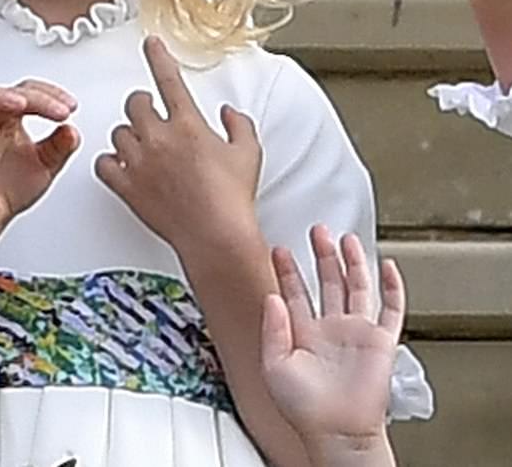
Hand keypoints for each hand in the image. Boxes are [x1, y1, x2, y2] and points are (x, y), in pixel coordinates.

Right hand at [0, 79, 78, 247]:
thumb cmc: (7, 191)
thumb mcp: (45, 168)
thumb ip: (60, 148)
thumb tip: (72, 130)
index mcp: (10, 119)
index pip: (28, 91)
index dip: (51, 94)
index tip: (71, 107)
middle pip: (5, 90)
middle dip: (34, 96)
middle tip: (57, 110)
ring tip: (22, 104)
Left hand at [95, 36, 261, 264]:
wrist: (216, 236)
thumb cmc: (233, 198)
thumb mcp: (248, 153)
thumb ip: (239, 124)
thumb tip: (227, 112)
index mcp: (189, 124)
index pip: (168, 79)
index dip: (158, 56)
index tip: (150, 43)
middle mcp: (160, 138)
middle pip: (135, 103)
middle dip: (142, 105)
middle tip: (150, 114)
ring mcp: (140, 162)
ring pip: (118, 132)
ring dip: (128, 135)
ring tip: (143, 146)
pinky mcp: (127, 187)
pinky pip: (104, 165)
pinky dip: (111, 163)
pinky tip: (122, 166)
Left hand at [261, 226, 403, 455]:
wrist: (337, 432)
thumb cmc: (306, 410)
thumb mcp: (274, 367)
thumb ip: (273, 329)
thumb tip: (271, 296)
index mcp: (305, 334)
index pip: (295, 293)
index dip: (287, 270)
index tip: (278, 249)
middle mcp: (331, 329)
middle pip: (327, 282)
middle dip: (321, 255)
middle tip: (316, 230)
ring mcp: (357, 333)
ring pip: (356, 287)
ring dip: (351, 262)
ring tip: (344, 237)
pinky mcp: (381, 342)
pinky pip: (391, 310)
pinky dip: (392, 287)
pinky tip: (388, 266)